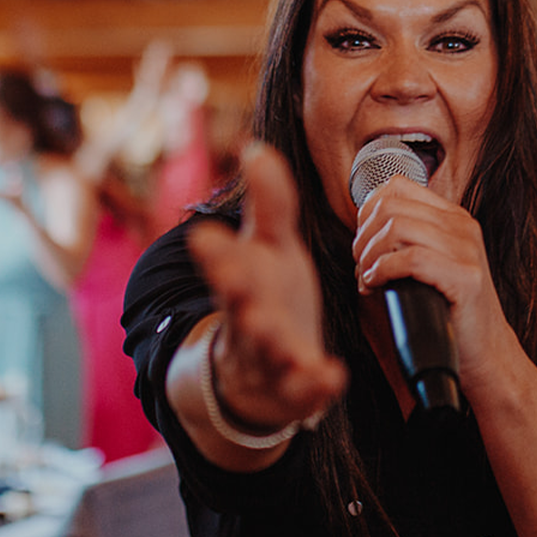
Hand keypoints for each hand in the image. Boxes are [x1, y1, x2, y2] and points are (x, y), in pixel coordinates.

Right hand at [186, 145, 344, 431]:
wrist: (257, 375)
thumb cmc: (266, 297)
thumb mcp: (269, 248)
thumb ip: (269, 202)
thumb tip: (256, 147)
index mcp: (241, 281)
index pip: (225, 263)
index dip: (217, 252)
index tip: (204, 235)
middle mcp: (249, 318)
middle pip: (238, 306)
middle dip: (235, 294)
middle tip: (232, 282)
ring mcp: (268, 356)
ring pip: (264, 349)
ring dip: (269, 340)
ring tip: (273, 332)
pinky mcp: (293, 388)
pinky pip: (303, 389)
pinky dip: (315, 385)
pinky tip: (332, 374)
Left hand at [351, 174, 518, 384]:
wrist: (485, 350)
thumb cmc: (448, 310)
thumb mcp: (431, 263)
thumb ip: (406, 241)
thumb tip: (361, 234)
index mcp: (452, 216)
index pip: (396, 186)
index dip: (367, 212)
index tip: (363, 243)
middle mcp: (462, 226)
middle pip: (390, 207)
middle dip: (363, 236)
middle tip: (361, 264)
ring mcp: (466, 249)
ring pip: (396, 229)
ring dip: (369, 255)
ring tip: (368, 277)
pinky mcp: (465, 277)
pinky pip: (411, 259)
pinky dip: (383, 271)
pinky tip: (376, 285)